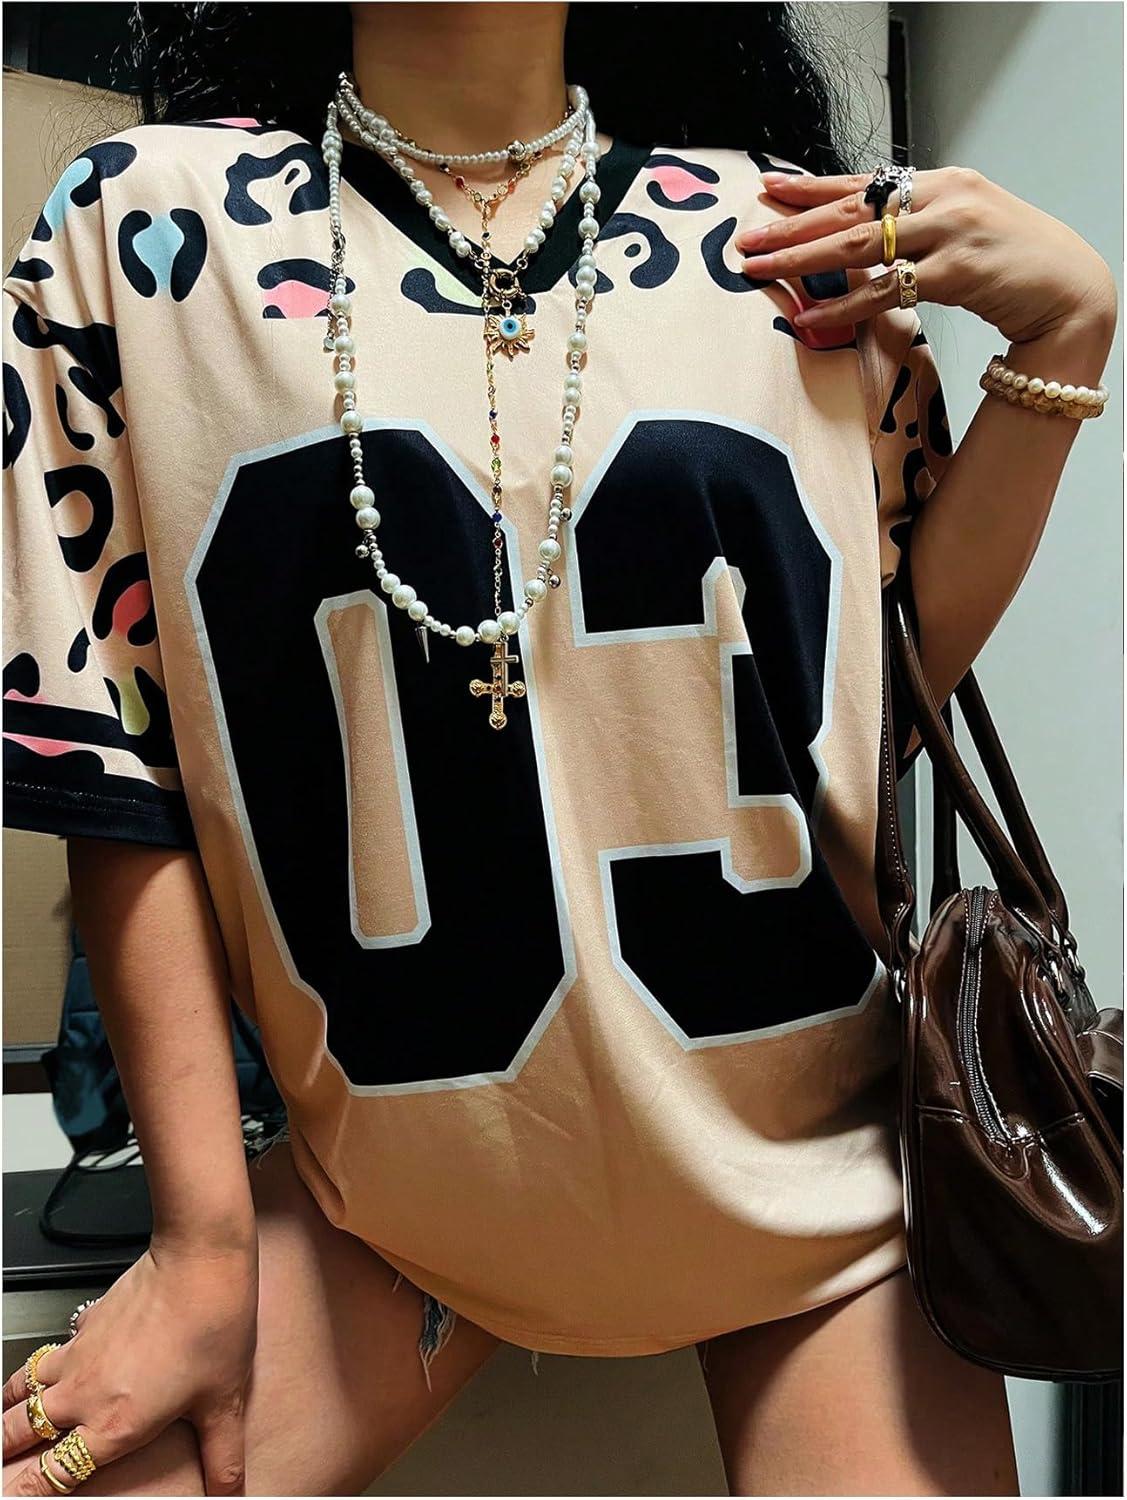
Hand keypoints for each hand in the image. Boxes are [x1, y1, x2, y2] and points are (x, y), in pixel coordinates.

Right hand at [3, 1236, 257, 1495]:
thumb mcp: (224, 1403)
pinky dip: (43, 1364)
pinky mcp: (88, 1321)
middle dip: (5, 1448)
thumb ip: (223, 1458)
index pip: (51, 1475)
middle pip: (20, 1431)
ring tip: (6, 1416)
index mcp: (114, 1425)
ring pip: (24, 1387)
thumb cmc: (212, 1327)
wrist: (199, 1261)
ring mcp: (80, 1353)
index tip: (16, 1493)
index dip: (26, 1490)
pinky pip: (53, 1349)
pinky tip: (55, 1363)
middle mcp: (85, 1393)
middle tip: (2, 1456)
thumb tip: (231, 1492)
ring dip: (11, 1406)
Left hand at [736, 166, 1117, 345]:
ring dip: (802, 259)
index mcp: (941, 182)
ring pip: (859, 244)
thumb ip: (916, 228)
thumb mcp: (962, 230)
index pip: (864, 183)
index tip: (768, 190)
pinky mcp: (956, 271)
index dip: (812, 188)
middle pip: (851, 210)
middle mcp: (943, 198)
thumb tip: (861, 241)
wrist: (1069, 290)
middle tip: (747, 238)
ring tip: (759, 270)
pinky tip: (809, 316)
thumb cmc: (1012, 266)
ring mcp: (950, 232)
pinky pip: (884, 290)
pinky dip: (843, 306)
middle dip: (792, 225)